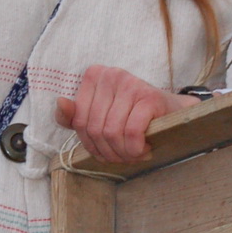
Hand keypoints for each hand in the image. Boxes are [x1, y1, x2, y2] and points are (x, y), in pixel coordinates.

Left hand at [57, 66, 194, 163]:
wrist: (171, 111)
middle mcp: (110, 75)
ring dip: (124, 153)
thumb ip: (75, 115)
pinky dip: (136, 149)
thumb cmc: (133, 114)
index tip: (105, 151)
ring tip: (135, 154)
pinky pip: (132, 132)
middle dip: (109, 152)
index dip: (90, 144)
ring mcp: (130, 84)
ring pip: (112, 132)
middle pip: (95, 128)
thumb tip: (61, 103)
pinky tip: (144, 149)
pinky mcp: (149, 96)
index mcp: (94, 76)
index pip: (78, 120)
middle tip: (124, 157)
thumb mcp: (100, 115)